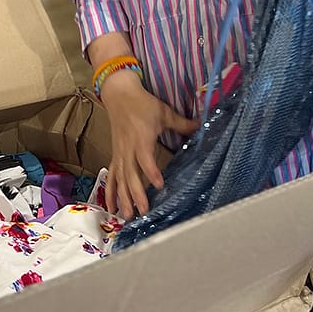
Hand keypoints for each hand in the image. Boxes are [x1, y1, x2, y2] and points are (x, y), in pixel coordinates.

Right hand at [101, 71, 198, 219]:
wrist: (119, 95)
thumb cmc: (143, 104)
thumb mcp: (164, 112)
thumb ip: (182, 123)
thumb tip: (202, 126)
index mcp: (141, 139)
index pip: (146, 159)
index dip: (151, 172)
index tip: (159, 185)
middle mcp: (128, 149)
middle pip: (130, 175)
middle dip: (136, 194)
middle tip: (144, 211)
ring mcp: (120, 154)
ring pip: (120, 179)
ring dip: (123, 198)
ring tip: (128, 216)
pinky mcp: (115, 155)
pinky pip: (111, 176)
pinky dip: (110, 192)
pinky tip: (111, 208)